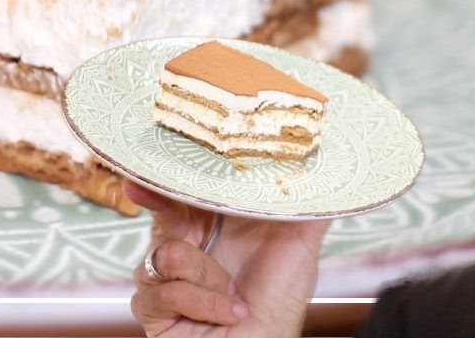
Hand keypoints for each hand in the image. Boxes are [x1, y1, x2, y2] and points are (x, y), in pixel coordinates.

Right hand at [127, 179, 330, 337]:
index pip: (184, 191)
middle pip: (161, 212)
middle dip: (157, 200)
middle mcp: (185, 246)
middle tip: (151, 191)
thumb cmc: (281, 303)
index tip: (160, 161)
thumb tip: (323, 165)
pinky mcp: (152, 308)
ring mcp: (165, 277)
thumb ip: (305, 205)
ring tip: (235, 293)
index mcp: (211, 225)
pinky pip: (167, 292)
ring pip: (168, 253)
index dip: (169, 174)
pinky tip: (229, 312)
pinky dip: (205, 303)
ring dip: (209, 277)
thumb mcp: (300, 246)